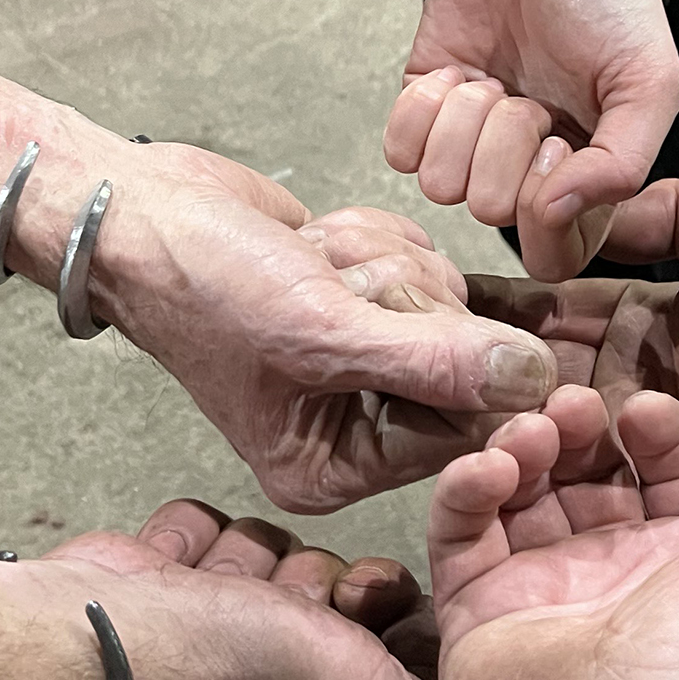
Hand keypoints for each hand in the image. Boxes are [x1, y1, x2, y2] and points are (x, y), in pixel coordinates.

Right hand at [0, 496, 440, 679]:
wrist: (132, 650)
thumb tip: (439, 677)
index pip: (395, 645)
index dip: (395, 613)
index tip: (372, 605)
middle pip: (340, 588)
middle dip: (325, 580)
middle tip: (302, 601)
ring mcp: (216, 630)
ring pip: (282, 549)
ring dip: (259, 559)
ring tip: (228, 590)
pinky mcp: (166, 582)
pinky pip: (209, 528)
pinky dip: (195, 539)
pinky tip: (184, 566)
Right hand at [22, 134, 557, 515]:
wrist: (142, 212)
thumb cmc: (204, 287)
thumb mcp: (321, 334)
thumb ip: (435, 363)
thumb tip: (536, 380)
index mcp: (335, 467)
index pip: (459, 432)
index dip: (463, 365)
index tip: (416, 314)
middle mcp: (356, 425)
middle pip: (463, 360)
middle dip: (403, 300)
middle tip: (333, 284)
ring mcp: (364, 359)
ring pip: (445, 299)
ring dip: (382, 261)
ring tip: (312, 263)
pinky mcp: (367, 299)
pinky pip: (421, 260)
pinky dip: (374, 237)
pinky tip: (314, 243)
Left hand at [384, 0, 678, 281]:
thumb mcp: (649, 81)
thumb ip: (624, 163)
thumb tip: (560, 214)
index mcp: (587, 186)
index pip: (552, 255)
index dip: (547, 211)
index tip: (561, 145)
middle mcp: (525, 178)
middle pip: (491, 212)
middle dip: (510, 140)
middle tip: (535, 94)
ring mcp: (469, 151)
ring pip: (442, 185)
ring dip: (470, 118)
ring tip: (499, 78)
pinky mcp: (422, 118)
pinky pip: (400, 152)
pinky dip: (426, 106)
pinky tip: (460, 71)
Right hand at [428, 386, 678, 679]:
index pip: (663, 471)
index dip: (654, 429)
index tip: (644, 410)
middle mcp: (617, 574)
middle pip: (586, 473)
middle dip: (581, 426)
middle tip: (577, 407)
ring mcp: (544, 594)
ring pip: (518, 494)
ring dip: (523, 444)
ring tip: (535, 433)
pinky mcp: (479, 614)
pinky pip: (457, 536)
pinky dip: (464, 488)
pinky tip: (490, 466)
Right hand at [465, 178, 678, 536]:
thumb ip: (678, 206)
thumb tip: (598, 204)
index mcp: (644, 330)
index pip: (559, 315)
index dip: (511, 305)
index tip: (449, 295)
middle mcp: (626, 391)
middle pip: (541, 374)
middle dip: (490, 361)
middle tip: (432, 348)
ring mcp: (629, 450)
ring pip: (542, 430)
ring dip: (501, 412)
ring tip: (458, 396)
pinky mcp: (637, 498)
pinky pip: (568, 483)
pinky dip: (517, 470)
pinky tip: (484, 451)